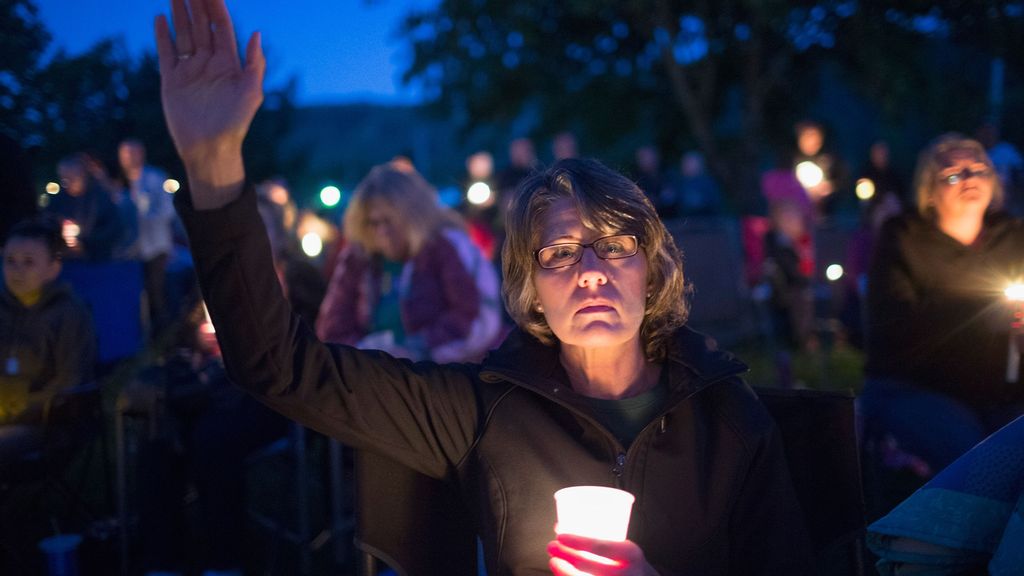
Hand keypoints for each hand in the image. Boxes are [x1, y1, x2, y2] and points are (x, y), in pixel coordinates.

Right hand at [154, 0, 264, 207]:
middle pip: (201, 26)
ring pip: (183, 35)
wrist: (211, 149)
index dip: (215, 6)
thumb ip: (254, 63)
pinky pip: (167, 53)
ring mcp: (190, 71)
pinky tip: (160, 19)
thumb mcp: (251, 92)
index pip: (221, 27)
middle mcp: (209, 63)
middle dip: (195, 4)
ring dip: (178, 14)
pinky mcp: (172, 81)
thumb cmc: (236, 123)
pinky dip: (163, 36)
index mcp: (229, 64)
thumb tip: (257, 33)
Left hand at [547, 533, 658, 575]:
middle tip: (551, 546)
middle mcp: (626, 574)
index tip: (560, 535)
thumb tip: (560, 526)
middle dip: (566, 555)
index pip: (601, 547)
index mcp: (631, 554)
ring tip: (554, 562)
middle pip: (589, 565)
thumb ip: (598, 538)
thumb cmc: (630, 562)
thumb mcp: (624, 548)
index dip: (578, 541)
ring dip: (564, 572)